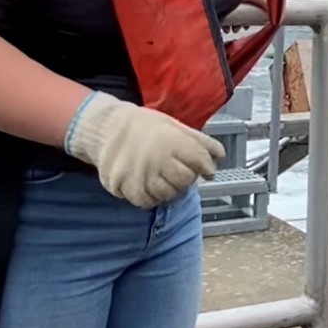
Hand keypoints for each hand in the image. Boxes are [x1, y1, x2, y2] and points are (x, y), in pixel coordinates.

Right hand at [65, 92, 224, 208]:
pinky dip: (152, 197)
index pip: (200, 162)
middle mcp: (157, 158)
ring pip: (167, 194)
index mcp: (171, 141)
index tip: (206, 169)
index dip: (206, 167)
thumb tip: (220, 156)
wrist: (107, 127)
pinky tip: (151, 185)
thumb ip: (199, 141)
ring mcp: (139, 174)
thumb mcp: (175, 125)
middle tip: (178, 170)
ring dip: (170, 189)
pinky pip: (146, 202)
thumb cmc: (146, 126)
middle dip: (186, 177)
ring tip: (163, 177)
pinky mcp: (124, 186)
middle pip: (185, 180)